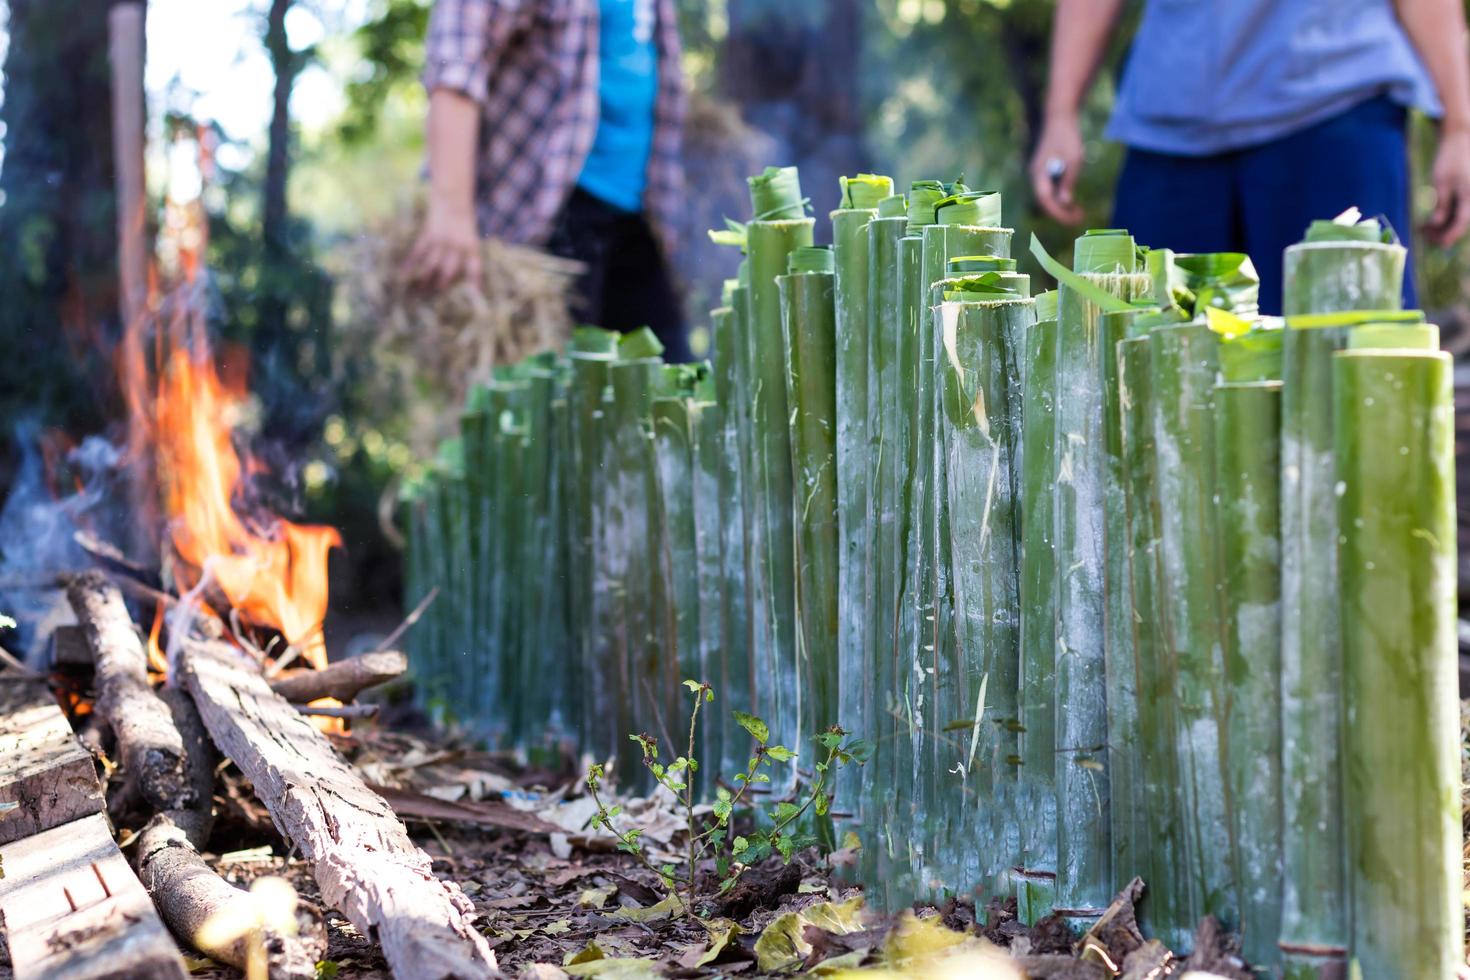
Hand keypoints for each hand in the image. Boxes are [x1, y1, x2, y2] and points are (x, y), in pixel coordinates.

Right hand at [405, 197, 482, 289]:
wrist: (452, 197)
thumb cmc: (463, 220)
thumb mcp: (470, 236)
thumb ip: (465, 254)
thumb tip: (452, 275)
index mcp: (471, 246)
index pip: (474, 268)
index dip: (474, 282)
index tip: (473, 296)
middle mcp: (456, 245)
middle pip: (448, 270)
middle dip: (442, 285)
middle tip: (436, 299)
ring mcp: (441, 240)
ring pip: (431, 264)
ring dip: (425, 278)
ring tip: (420, 291)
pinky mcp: (428, 234)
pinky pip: (418, 252)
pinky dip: (410, 263)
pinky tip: (404, 274)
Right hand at [1030, 114, 1086, 224]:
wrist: (1060, 117)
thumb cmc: (1067, 137)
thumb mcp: (1073, 160)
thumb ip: (1068, 182)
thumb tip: (1065, 203)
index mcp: (1039, 173)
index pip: (1045, 200)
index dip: (1058, 213)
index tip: (1074, 219)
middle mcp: (1036, 176)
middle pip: (1045, 202)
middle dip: (1061, 213)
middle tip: (1080, 218)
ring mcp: (1040, 174)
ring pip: (1049, 197)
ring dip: (1062, 207)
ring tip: (1080, 212)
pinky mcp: (1046, 171)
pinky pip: (1051, 190)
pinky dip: (1062, 197)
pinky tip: (1074, 201)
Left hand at [1425, 125, 1469, 246]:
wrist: (1461, 139)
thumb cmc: (1450, 159)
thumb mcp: (1442, 182)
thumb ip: (1442, 204)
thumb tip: (1437, 223)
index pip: (1461, 223)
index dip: (1449, 235)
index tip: (1437, 244)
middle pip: (1461, 221)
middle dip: (1444, 231)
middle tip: (1425, 235)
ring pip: (1460, 215)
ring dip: (1444, 224)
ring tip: (1425, 228)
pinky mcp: (1467, 192)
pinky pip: (1459, 207)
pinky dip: (1447, 214)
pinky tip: (1433, 218)